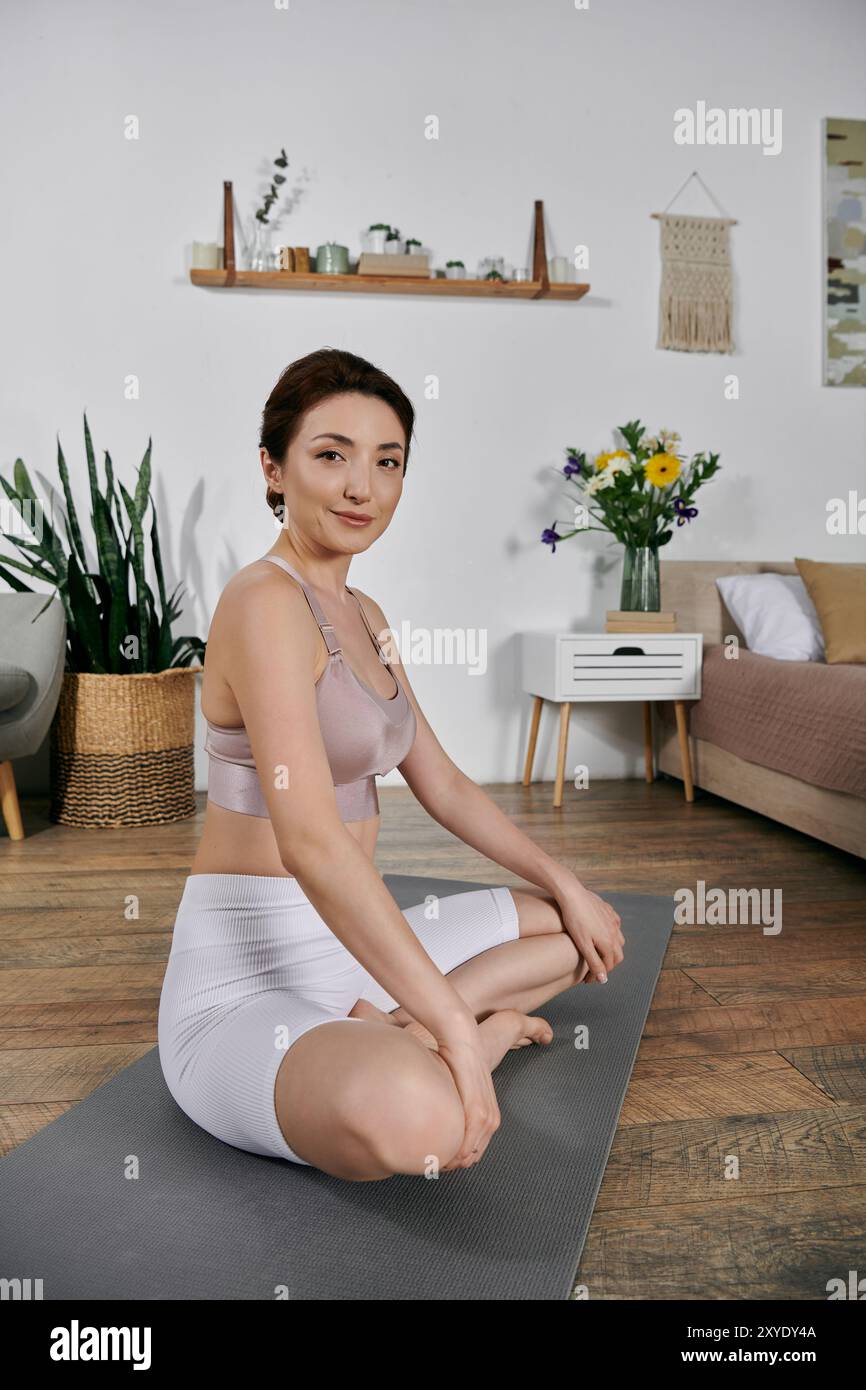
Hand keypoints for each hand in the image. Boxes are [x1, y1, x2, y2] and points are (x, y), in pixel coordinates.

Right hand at [434, 1022, 499, 1170]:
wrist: (461, 1039)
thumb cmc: (454, 1062)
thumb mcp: (455, 1091)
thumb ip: (451, 1108)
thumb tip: (431, 1119)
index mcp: (488, 1116)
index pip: (474, 1152)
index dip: (455, 1159)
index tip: (435, 1158)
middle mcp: (491, 1119)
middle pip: (471, 1157)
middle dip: (451, 1163)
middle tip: (429, 1162)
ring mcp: (485, 1116)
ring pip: (468, 1155)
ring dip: (449, 1161)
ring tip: (429, 1160)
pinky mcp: (477, 1110)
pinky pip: (466, 1143)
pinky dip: (453, 1152)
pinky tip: (437, 1152)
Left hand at [557, 884, 623, 982]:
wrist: (572, 893)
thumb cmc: (574, 919)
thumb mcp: (582, 944)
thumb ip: (594, 962)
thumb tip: (603, 979)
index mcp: (608, 942)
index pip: (608, 965)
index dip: (598, 975)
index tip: (587, 980)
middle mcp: (614, 932)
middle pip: (617, 955)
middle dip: (608, 965)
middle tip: (595, 969)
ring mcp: (612, 920)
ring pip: (619, 940)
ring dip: (612, 950)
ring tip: (600, 954)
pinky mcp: (608, 910)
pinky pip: (616, 924)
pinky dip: (613, 933)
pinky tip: (605, 932)